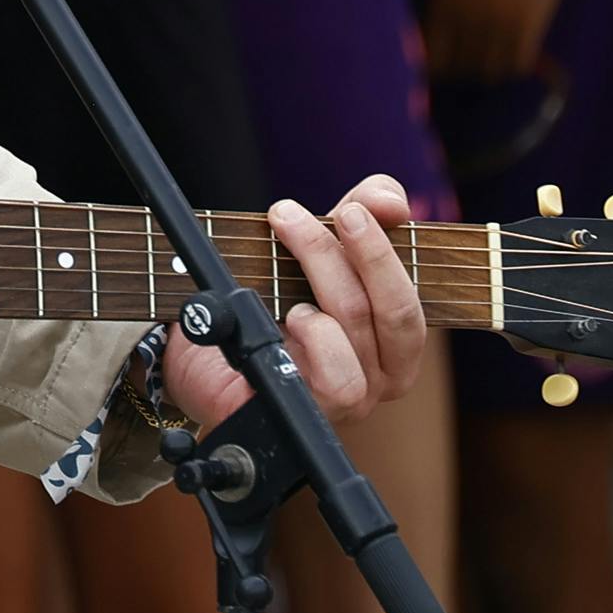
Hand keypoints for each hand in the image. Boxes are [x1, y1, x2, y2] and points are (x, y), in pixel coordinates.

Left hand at [168, 177, 426, 430]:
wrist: (201, 351)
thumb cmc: (272, 296)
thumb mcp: (320, 244)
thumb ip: (363, 212)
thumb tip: (391, 200)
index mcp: (394, 339)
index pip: (411, 296)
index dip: (386, 249)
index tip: (351, 208)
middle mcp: (382, 376)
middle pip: (395, 311)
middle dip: (358, 252)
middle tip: (303, 212)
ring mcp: (351, 399)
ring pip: (358, 331)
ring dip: (322, 276)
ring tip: (282, 250)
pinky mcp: (311, 412)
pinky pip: (340, 380)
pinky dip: (318, 337)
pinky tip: (291, 316)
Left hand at [422, 0, 572, 81]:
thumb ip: (444, 6)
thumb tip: (435, 40)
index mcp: (440, 0)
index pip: (430, 56)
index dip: (434, 68)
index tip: (439, 69)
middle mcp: (465, 16)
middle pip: (459, 67)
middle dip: (460, 70)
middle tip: (467, 64)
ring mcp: (498, 22)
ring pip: (489, 71)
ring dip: (487, 70)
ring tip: (490, 59)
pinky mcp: (529, 22)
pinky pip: (517, 63)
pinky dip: (512, 66)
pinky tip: (511, 54)